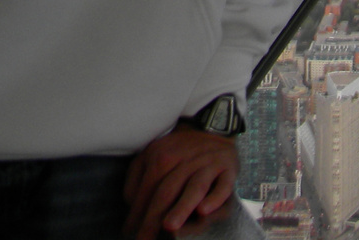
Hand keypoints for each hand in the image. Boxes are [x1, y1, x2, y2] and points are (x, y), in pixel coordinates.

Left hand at [122, 125, 237, 239]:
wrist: (213, 129)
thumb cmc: (178, 150)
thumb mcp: (150, 154)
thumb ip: (136, 179)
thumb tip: (132, 205)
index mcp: (162, 156)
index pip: (147, 189)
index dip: (137, 213)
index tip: (130, 232)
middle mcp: (185, 159)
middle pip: (167, 191)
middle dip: (154, 218)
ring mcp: (209, 163)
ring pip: (194, 187)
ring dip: (182, 207)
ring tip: (170, 226)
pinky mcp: (228, 169)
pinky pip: (223, 185)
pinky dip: (215, 198)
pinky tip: (204, 210)